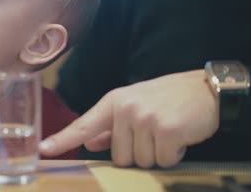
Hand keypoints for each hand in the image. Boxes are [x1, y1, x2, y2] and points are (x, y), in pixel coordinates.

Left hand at [39, 70, 218, 167]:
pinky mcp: (166, 129)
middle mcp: (126, 108)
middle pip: (118, 156)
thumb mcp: (134, 105)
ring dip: (156, 154)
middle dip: (138, 151)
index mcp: (114, 101)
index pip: (84, 125)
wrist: (206, 89)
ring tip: (167, 131)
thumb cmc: (168, 98)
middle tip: (154, 131)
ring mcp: (145, 118)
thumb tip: (89, 142)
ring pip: (140, 161)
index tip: (44, 149)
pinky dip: (174, 155)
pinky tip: (179, 136)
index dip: (63, 139)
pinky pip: (163, 160)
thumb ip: (110, 126)